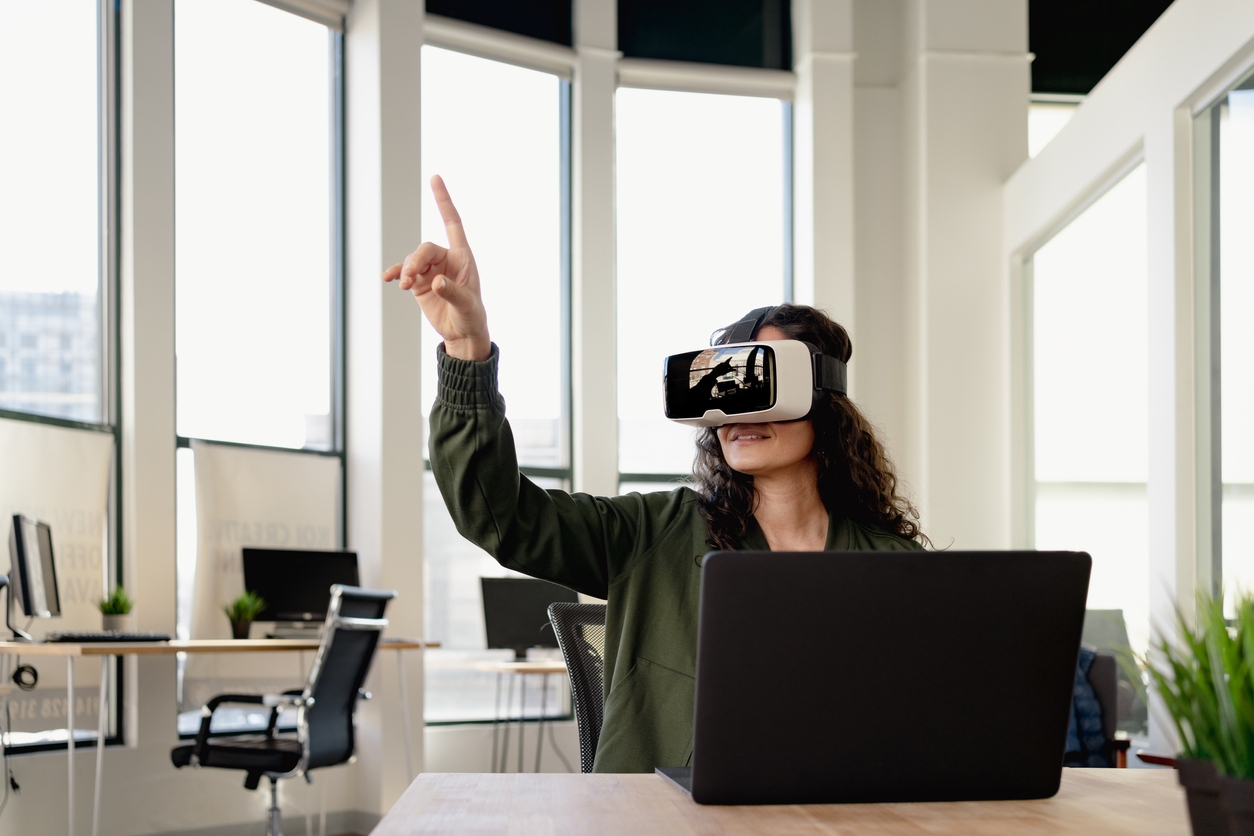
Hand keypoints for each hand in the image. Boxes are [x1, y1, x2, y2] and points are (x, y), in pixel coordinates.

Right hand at [383, 175, 490, 360]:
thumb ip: (452, 292)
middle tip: (410, 280)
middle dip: (416, 262)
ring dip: (406, 271)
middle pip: (425, 249)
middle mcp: (446, 259)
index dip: (443, 201)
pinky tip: (388, 279)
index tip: (435, 177)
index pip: (452, 222)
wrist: (461, 333)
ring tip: (405, 286)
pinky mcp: (420, 282)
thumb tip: (436, 281)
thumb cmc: (471, 316)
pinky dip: (396, 273)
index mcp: (463, 257)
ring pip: (413, 260)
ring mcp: (431, 270)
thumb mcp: (466, 305)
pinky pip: (404, 272)